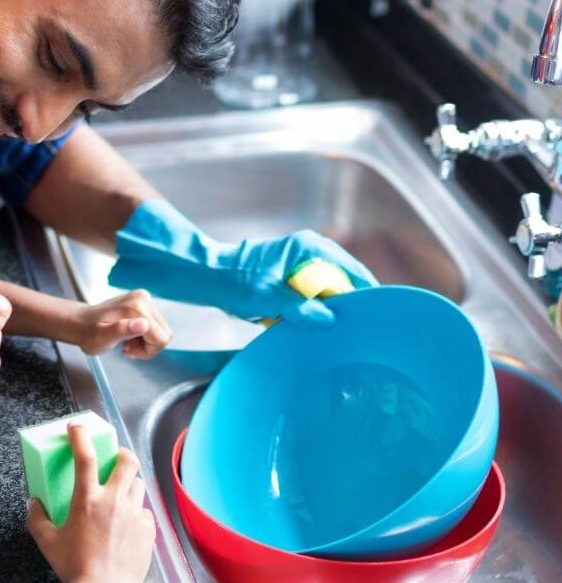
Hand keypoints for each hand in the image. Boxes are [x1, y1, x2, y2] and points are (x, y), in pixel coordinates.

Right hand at [27, 424, 155, 582]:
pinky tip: (127, 523)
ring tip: (120, 491)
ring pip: (138, 485)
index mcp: (87, 499)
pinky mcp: (147, 531)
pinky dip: (136, 512)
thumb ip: (36, 518)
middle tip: (114, 457)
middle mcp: (113, 501)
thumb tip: (34, 503)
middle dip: (121, 453)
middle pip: (127, 462)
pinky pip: (144, 512)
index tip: (77, 427)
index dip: (80, 435)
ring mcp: (134, 515)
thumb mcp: (47, 541)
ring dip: (129, 483)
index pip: (85, 455)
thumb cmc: (73, 567)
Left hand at [73, 290, 171, 358]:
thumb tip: (142, 325)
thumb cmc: (89, 334)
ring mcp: (143, 297)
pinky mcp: (142, 300)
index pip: (162, 339)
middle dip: (147, 346)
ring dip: (146, 341)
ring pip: (161, 330)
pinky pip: (155, 324)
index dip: (148, 351)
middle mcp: (143, 298)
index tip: (127, 351)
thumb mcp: (101, 338)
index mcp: (137, 308)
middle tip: (126, 347)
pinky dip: (144, 333)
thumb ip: (121, 331)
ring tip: (125, 342)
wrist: (81, 322)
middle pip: (164, 334)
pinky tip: (128, 334)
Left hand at [111, 199, 378, 324]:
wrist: (205, 277)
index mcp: (310, 248)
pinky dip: (311, 312)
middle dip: (347, 306)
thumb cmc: (233, 280)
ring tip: (337, 333)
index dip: (365, 294)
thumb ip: (302, 309)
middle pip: (343, 283)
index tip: (376, 317)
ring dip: (327, 312)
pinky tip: (311, 329)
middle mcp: (310, 253)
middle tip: (358, 331)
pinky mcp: (289, 280)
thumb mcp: (270, 297)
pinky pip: (310, 298)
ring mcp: (299, 266)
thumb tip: (330, 320)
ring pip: (326, 293)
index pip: (353, 271)